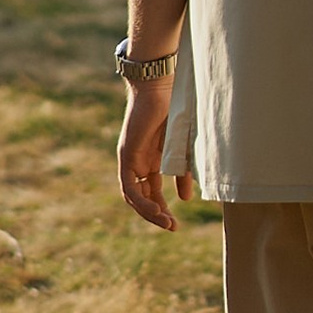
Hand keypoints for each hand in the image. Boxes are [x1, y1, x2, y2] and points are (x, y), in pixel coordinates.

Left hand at [116, 76, 191, 233]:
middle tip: (172, 227)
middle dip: (156, 215)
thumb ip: (183, 171)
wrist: (162, 85)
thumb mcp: (183, 147)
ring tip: (166, 222)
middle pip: (141, 197)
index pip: (151, 192)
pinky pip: (129, 185)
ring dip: (149, 212)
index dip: (162, 209)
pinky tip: (156, 209)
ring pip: (133, 195)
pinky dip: (141, 200)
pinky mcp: (127, 155)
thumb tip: (185, 199)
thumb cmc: (175, 109)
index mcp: (152, 160)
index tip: (175, 223)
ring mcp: (131, 159)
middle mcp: (138, 162)